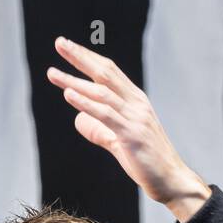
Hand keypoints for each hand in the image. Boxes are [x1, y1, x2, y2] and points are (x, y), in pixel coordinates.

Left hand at [46, 37, 210, 221]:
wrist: (170, 179)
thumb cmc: (146, 161)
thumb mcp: (119, 141)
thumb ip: (100, 130)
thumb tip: (79, 121)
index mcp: (135, 100)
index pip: (109, 71)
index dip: (88, 58)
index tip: (68, 47)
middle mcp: (136, 103)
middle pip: (104, 72)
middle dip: (80, 57)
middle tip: (60, 43)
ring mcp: (135, 117)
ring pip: (101, 92)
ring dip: (74, 81)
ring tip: (52, 74)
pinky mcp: (131, 134)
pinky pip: (105, 114)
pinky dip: (86, 102)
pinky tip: (69, 94)